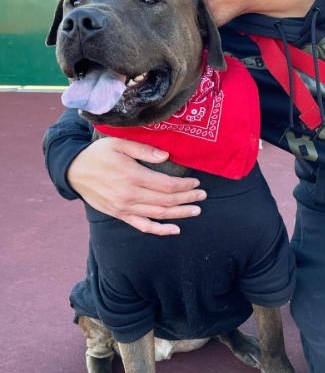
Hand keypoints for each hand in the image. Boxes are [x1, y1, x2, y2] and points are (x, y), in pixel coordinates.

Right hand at [67, 137, 205, 234]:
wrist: (74, 171)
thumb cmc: (98, 154)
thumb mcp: (118, 143)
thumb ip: (143, 149)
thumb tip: (166, 156)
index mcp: (132, 175)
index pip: (166, 185)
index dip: (184, 185)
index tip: (196, 183)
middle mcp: (130, 195)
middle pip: (166, 200)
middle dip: (187, 198)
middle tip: (203, 196)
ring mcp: (124, 208)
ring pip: (158, 214)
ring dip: (180, 214)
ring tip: (196, 210)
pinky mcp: (120, 215)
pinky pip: (143, 226)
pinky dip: (160, 230)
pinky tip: (175, 229)